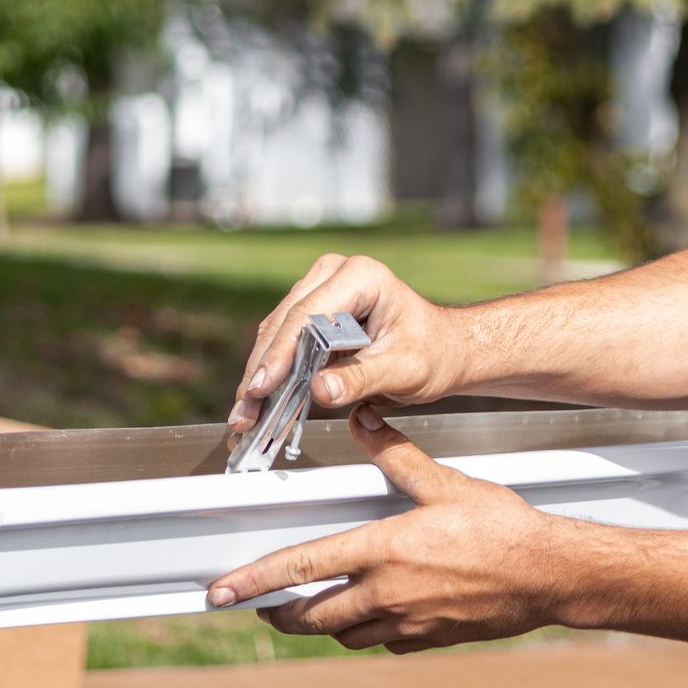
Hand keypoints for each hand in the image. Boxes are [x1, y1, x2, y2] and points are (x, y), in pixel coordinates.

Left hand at [207, 406, 563, 652]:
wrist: (549, 576)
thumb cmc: (503, 528)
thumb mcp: (447, 483)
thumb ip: (398, 456)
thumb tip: (363, 421)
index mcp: (385, 549)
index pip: (303, 566)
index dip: (255, 581)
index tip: (223, 593)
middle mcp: (389, 593)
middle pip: (312, 615)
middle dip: (282, 612)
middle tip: (264, 606)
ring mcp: (408, 622)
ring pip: (344, 633)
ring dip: (323, 622)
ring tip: (315, 606)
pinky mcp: (428, 639)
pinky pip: (383, 642)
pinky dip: (369, 630)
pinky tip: (376, 613)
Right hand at [228, 254, 465, 431]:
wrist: (443, 351)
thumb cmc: (433, 353)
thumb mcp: (404, 371)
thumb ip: (362, 379)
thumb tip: (319, 390)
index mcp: (361, 277)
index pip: (308, 315)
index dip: (280, 354)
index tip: (261, 387)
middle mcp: (335, 274)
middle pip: (284, 324)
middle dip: (262, 371)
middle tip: (244, 411)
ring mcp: (321, 288)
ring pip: (276, 332)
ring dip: (259, 375)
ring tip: (245, 414)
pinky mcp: (313, 310)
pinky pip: (283, 340)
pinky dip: (271, 372)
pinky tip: (258, 401)